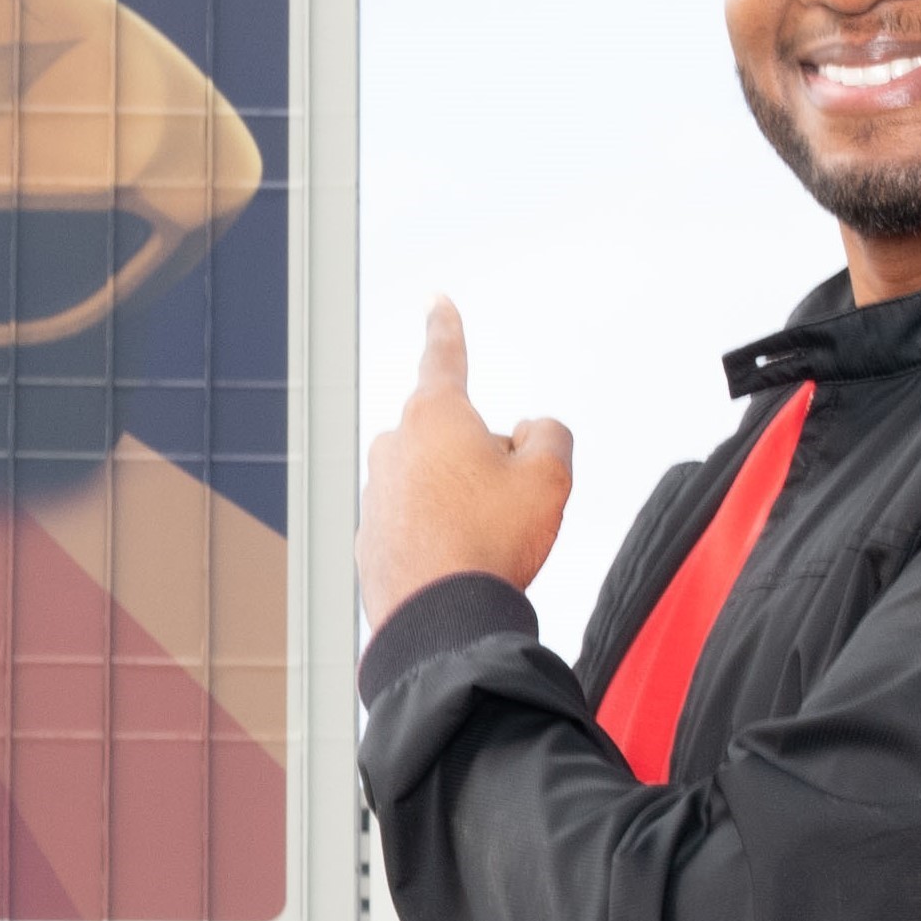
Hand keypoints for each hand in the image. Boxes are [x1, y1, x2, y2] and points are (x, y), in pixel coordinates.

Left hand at [361, 298, 572, 627]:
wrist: (440, 619)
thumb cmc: (490, 544)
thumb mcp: (551, 477)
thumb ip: (550, 434)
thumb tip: (529, 432)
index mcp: (435, 415)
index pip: (445, 357)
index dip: (448, 326)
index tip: (437, 301)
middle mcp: (395, 445)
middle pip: (456, 438)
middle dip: (487, 463)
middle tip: (509, 508)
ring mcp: (377, 492)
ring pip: (439, 486)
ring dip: (465, 506)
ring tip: (485, 547)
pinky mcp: (370, 537)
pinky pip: (419, 527)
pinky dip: (442, 541)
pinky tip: (460, 568)